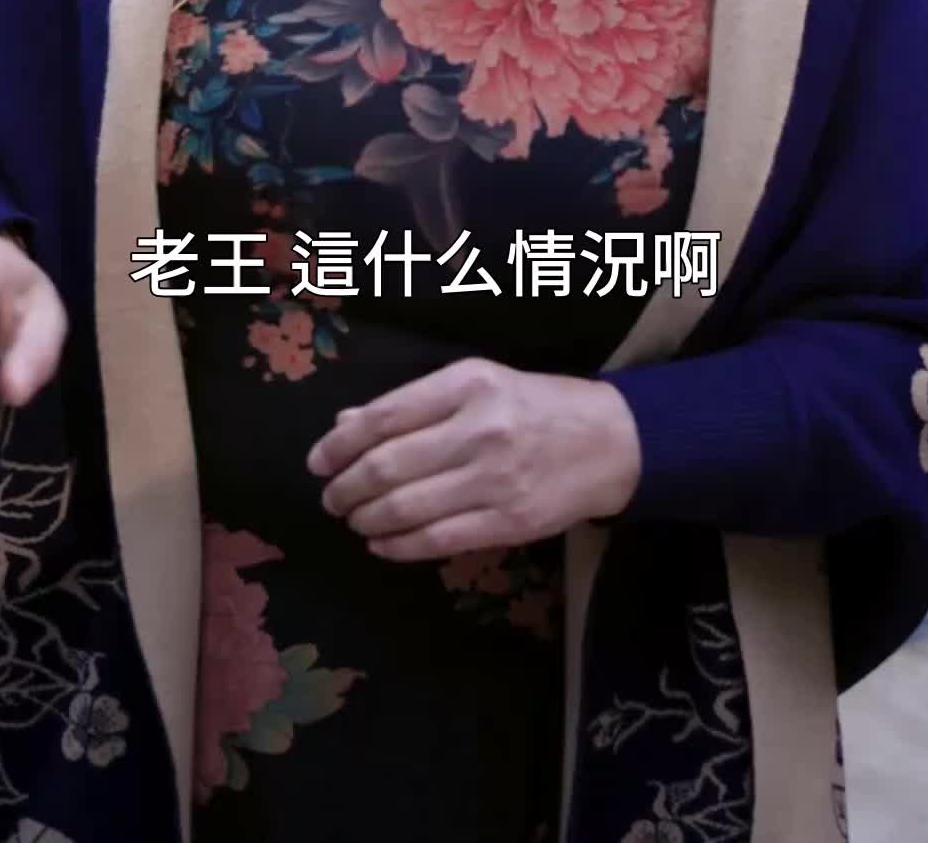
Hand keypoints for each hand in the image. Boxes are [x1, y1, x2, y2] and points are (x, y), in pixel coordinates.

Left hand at [306, 356, 640, 562]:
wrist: (609, 440)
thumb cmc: (533, 405)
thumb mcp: (476, 383)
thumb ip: (411, 404)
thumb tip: (345, 426)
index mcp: (468, 383)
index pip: (385, 416)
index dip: (341, 444)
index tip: (318, 461)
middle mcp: (480, 428)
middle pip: (388, 466)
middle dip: (347, 488)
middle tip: (331, 498)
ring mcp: (495, 478)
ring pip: (407, 507)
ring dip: (366, 518)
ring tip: (353, 519)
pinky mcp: (509, 521)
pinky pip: (438, 539)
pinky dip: (399, 545)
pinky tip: (381, 543)